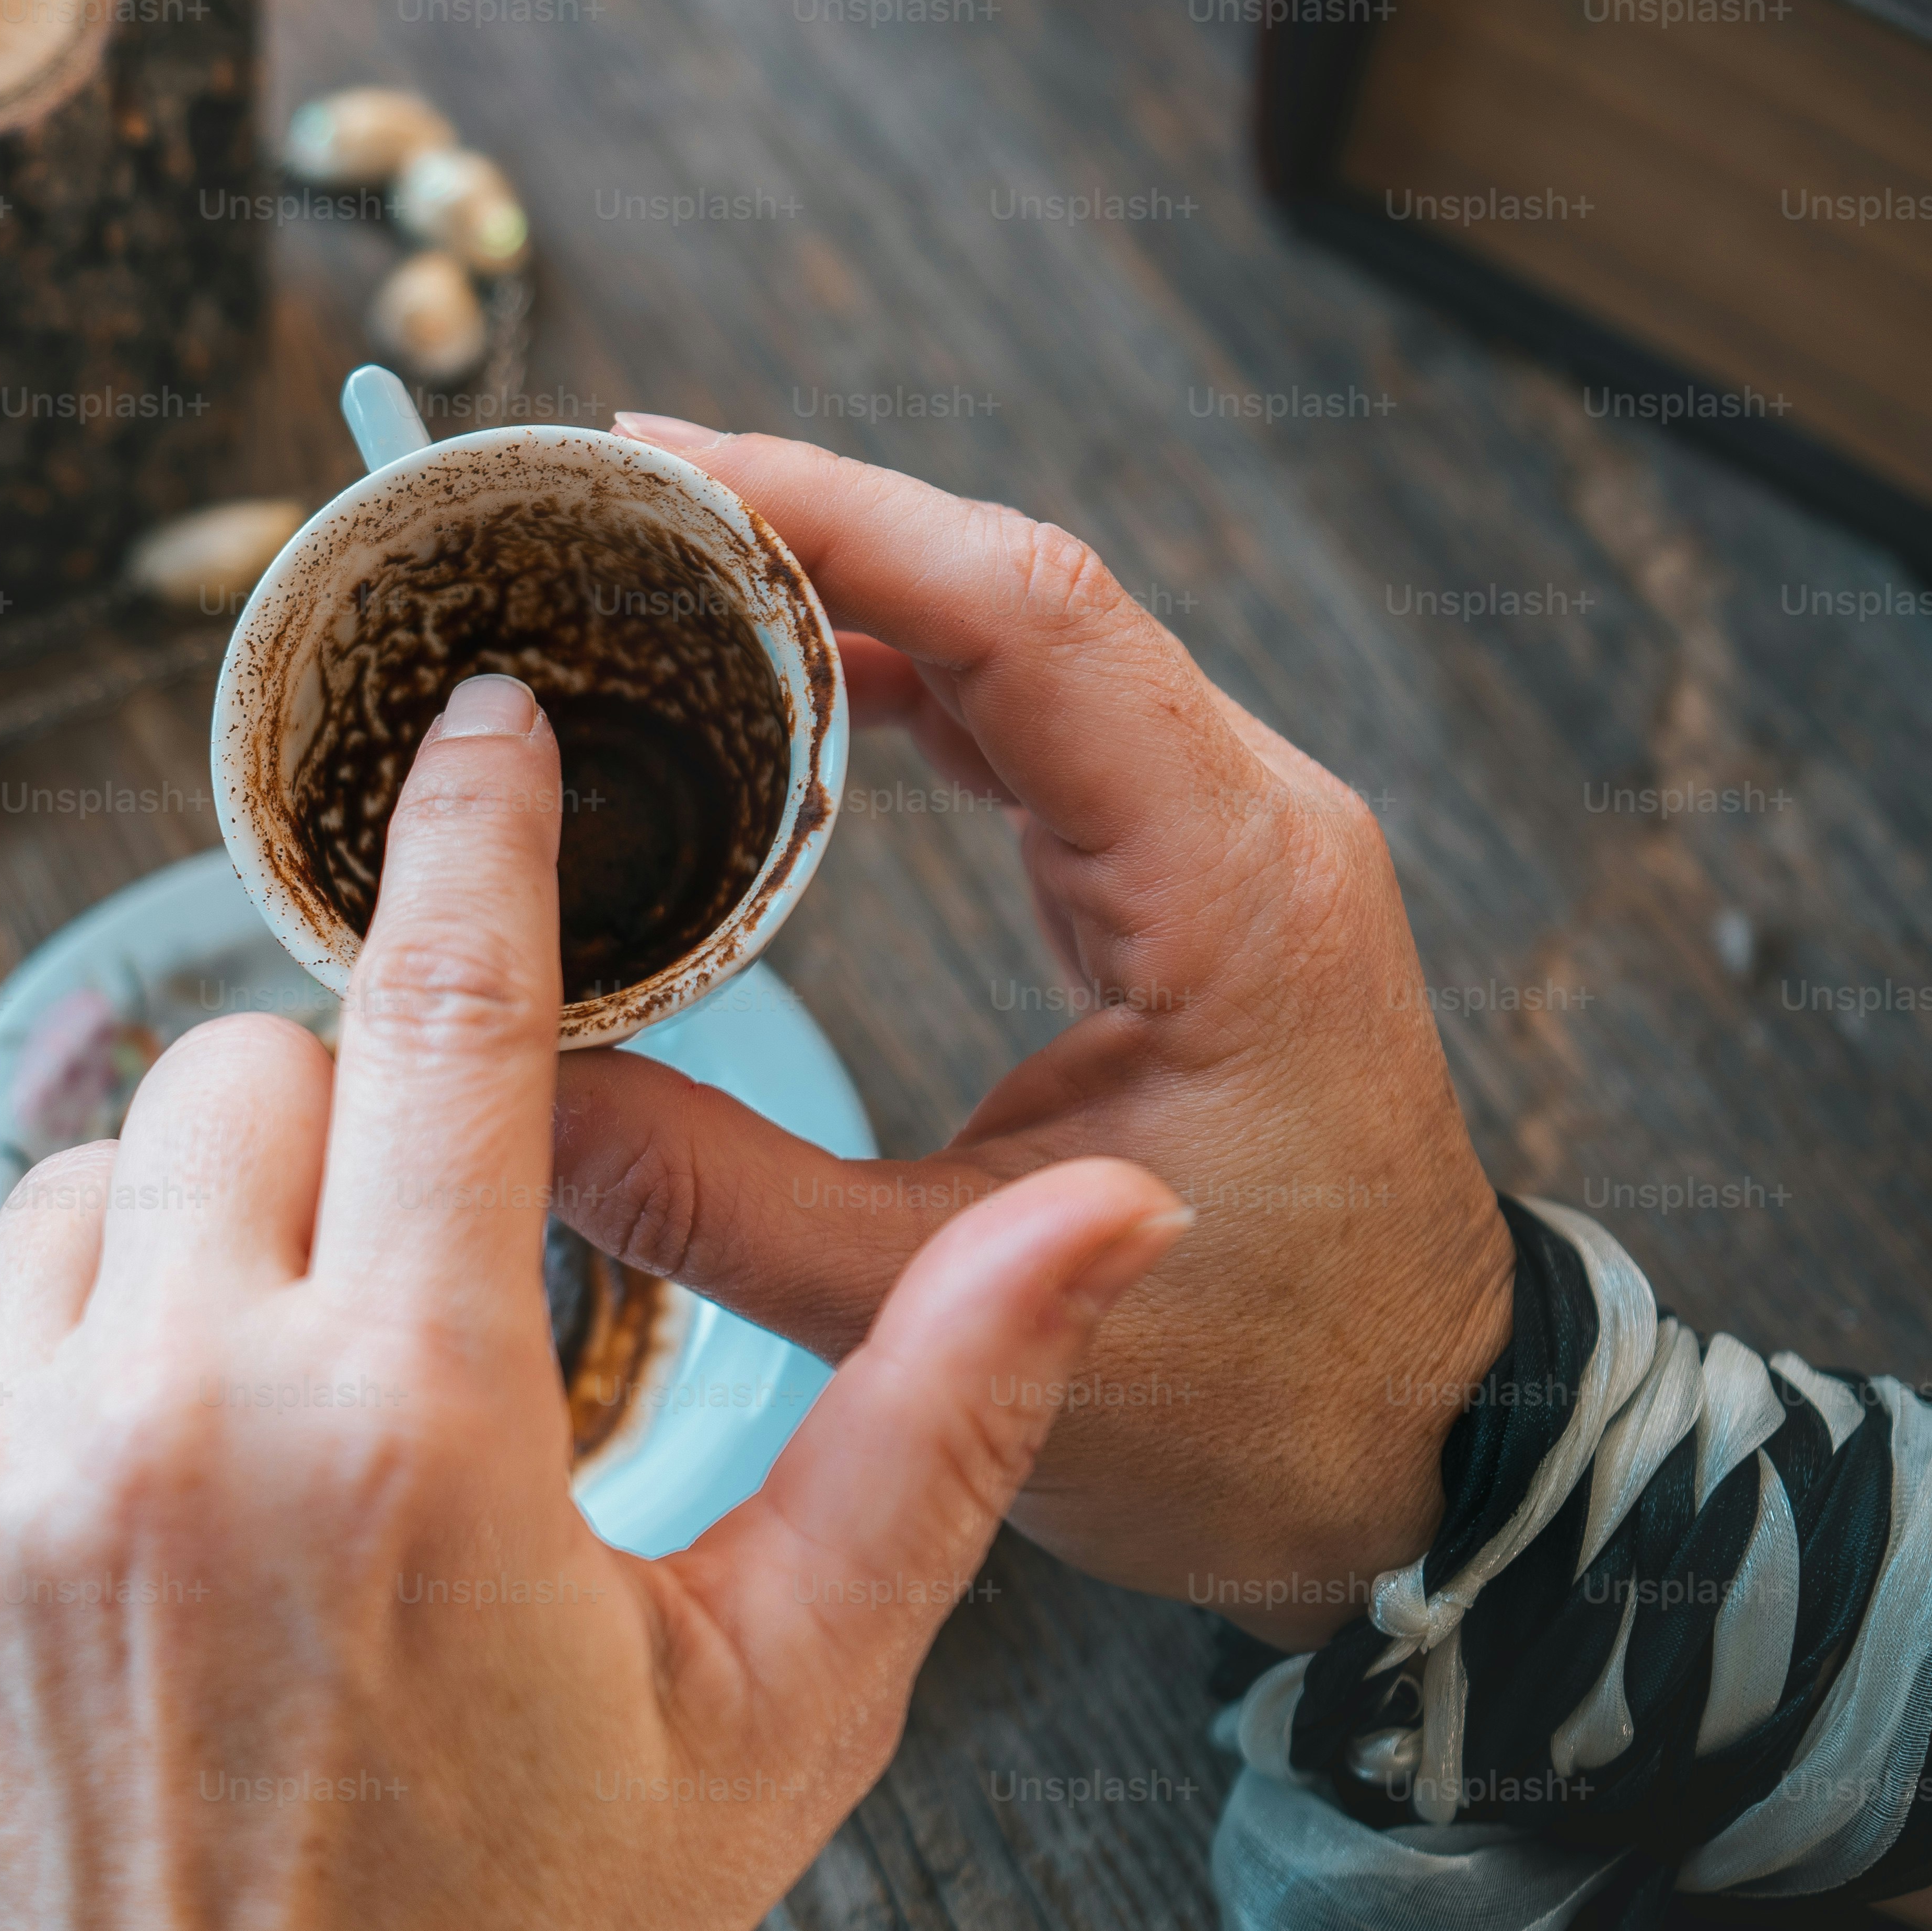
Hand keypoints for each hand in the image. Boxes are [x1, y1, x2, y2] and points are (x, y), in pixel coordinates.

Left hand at [0, 673, 1188, 1930]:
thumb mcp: (780, 1703)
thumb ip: (938, 1421)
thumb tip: (1117, 1217)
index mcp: (417, 1425)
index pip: (437, 1008)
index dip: (472, 838)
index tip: (480, 727)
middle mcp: (177, 1422)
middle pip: (242, 1076)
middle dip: (339, 1131)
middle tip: (397, 1293)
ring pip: (75, 1186)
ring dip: (182, 1249)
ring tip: (261, 1423)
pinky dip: (19, 1360)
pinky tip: (114, 1492)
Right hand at [554, 418, 1515, 1648]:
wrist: (1425, 1463)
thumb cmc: (1245, 1406)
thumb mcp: (948, 1302)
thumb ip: (718, 1198)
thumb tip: (506, 1099)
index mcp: (1230, 890)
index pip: (1025, 618)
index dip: (832, 517)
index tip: (654, 467)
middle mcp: (1246, 821)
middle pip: (1015, 591)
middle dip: (805, 521)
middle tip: (600, 497)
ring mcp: (1220, 841)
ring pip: (1018, 639)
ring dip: (841, 585)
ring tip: (644, 563)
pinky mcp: (1179, 880)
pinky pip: (1026, 722)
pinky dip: (892, 674)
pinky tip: (759, 678)